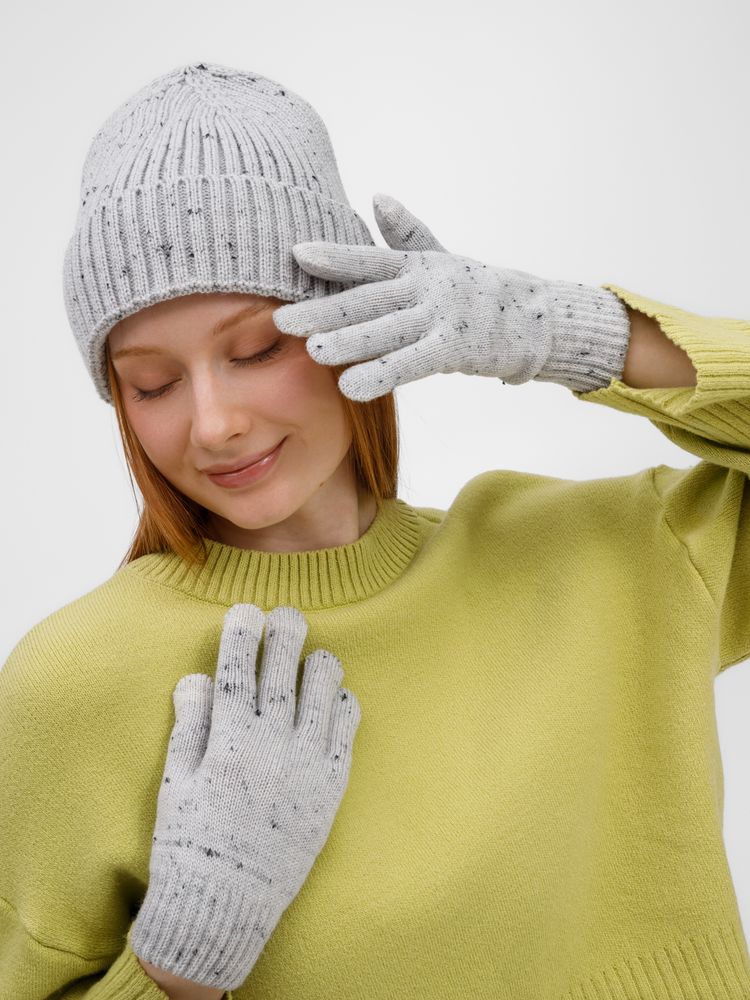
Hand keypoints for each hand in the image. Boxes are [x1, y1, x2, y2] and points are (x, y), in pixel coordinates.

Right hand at [131, 603, 361, 990]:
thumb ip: (190, 726)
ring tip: (317, 654)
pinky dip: (344, 707)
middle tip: (288, 614)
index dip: (241, 637)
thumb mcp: (178, 783)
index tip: (245, 611)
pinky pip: (345, 734)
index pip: (236, 673)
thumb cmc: (193, 843)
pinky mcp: (330, 788)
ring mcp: (306, 766)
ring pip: (321, 697)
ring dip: (320, 668)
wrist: (227, 903)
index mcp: (228, 742)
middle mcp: (271, 747)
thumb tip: (195, 677)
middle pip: (282, 675)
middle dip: (284, 637)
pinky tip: (339, 697)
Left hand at [272, 193, 630, 400]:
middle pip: (367, 300)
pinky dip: (381, 375)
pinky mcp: (453, 350)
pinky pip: (410, 364)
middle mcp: (423, 290)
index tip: (297, 254)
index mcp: (416, 267)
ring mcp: (438, 319)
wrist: (535, 318)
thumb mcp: (443, 258)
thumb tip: (378, 198)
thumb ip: (409, 234)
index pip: (369, 261)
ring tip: (313, 350)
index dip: (335, 257)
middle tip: (283, 319)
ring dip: (348, 341)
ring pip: (385, 331)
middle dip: (323, 310)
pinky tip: (351, 387)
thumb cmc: (479, 291)